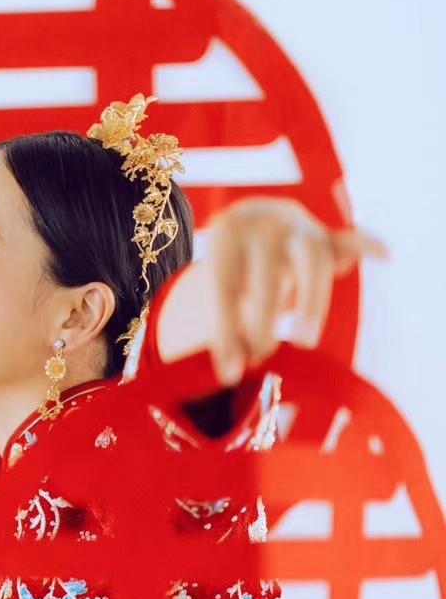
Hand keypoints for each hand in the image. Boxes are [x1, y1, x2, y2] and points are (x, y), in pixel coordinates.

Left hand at [156, 198, 385, 386]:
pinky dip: (366, 246)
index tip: (230, 372)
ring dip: (312, 301)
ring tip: (304, 342)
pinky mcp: (324, 237)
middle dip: (265, 314)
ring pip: (313, 258)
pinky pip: (346, 241)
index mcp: (229, 236)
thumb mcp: (214, 298)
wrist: (249, 224)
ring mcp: (299, 227)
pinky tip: (384, 255)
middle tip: (261, 354)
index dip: (226, 331)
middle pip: (269, 267)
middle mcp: (265, 225)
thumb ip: (224, 332)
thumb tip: (234, 374)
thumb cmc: (229, 273)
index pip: (225, 285)